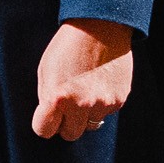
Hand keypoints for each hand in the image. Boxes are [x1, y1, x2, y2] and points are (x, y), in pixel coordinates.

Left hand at [30, 19, 137, 141]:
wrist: (101, 27)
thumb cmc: (67, 47)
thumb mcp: (46, 70)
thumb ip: (46, 97)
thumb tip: (51, 118)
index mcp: (58, 98)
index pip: (44, 131)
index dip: (44, 123)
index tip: (46, 116)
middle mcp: (82, 105)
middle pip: (70, 134)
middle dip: (65, 124)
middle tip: (66, 106)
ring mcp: (103, 104)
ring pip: (90, 124)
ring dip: (86, 114)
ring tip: (85, 89)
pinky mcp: (119, 100)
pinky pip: (106, 112)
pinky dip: (101, 103)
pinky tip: (98, 83)